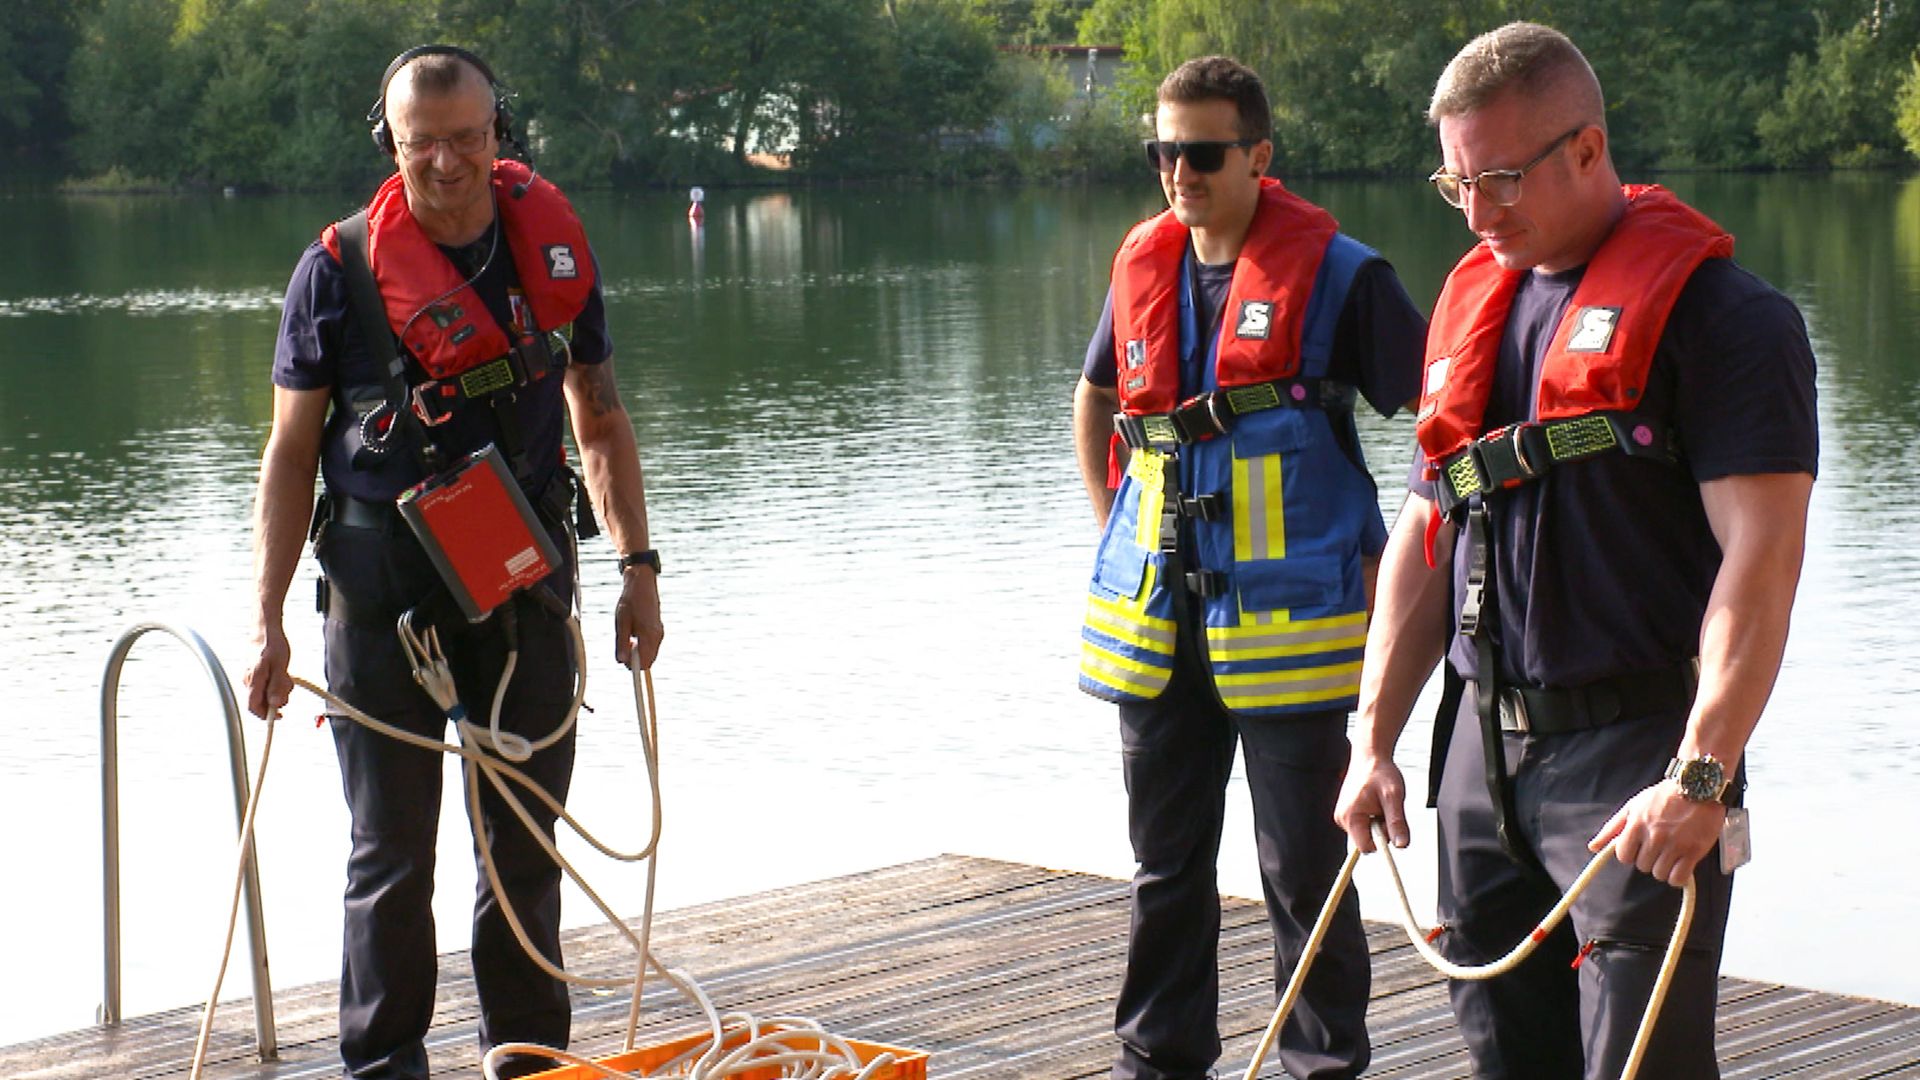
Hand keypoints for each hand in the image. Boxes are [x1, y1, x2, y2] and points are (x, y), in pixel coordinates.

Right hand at [244, 621, 292, 718]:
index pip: (253, 707)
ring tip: (286, 675)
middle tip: (287, 686)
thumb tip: (275, 704)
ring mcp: (251, 677)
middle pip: (261, 701)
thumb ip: (277, 685)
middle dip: (276, 698)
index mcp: (253, 680)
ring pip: (265, 693)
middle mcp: (248, 681)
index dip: (265, 715)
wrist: (265, 630)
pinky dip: (276, 683)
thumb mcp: (280, 666)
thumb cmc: (272, 644)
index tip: (279, 715)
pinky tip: (282, 673)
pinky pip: (265, 685)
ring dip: (278, 689)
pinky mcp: (255, 674)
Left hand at [615, 566, 663, 668]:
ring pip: (650, 653)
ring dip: (638, 651)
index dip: (632, 665)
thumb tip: (621, 661)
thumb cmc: (630, 601)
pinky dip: (642, 645)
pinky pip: (651, 645)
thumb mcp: (621, 622)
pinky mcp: (658, 630)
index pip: (644, 663)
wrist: (642, 584)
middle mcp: (657, 636)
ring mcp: (659, 633)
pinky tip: (634, 632)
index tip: (622, 657)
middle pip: (649, 660)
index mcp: (649, 635)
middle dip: (635, 659)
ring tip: (628, 635)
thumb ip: (622, 643)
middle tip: (624, 644)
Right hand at [1335, 751, 1410, 852]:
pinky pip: (1364, 826)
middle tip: (1387, 809)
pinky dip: (1373, 819)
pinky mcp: (1347, 814)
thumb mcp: (1393, 797)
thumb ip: (1397, 822)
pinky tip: (1375, 803)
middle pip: (1367, 841)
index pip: (1365, 847)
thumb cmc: (1380, 773)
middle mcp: (1342, 819)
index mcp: (1350, 816)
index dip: (1382, 842)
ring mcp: (1343, 817)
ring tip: (1381, 803)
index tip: (1393, 829)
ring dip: (1378, 824)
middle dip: (1381, 830)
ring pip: (1366, 834)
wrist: (1370, 756)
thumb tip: (1401, 845)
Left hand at [1589, 781, 1725, 886]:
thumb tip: (1594, 847)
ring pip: (1659, 874)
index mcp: (1637, 824)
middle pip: (1642, 866)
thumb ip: (1612, 828)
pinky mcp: (1693, 851)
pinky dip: (1678, 877)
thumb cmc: (1664, 796)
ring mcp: (1674, 844)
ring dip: (1664, 868)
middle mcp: (1654, 836)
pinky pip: (1678, 878)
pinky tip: (1681, 866)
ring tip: (1671, 853)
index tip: (1639, 848)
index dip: (1630, 854)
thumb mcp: (1634, 806)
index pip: (1623, 856)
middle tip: (1659, 846)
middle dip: (1649, 859)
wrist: (1698, 786)